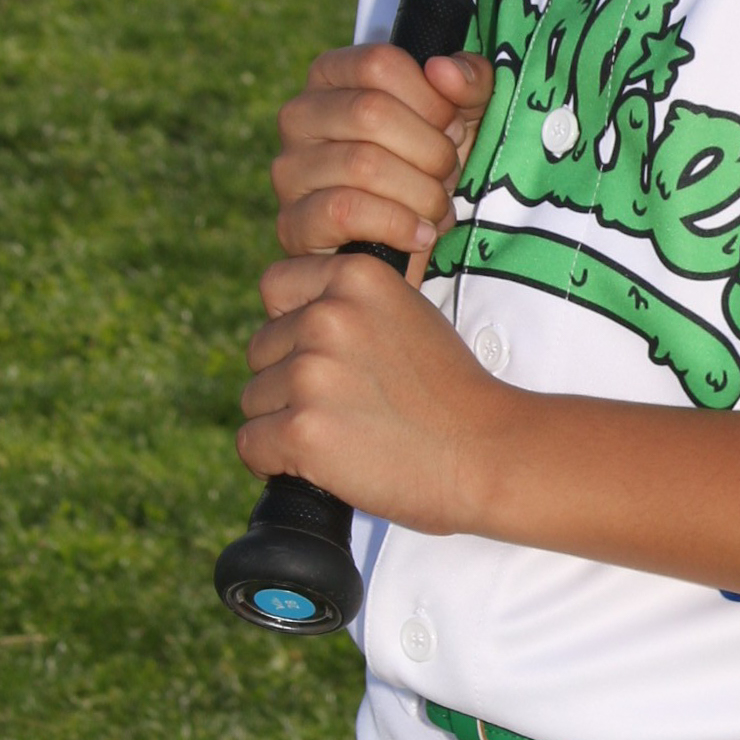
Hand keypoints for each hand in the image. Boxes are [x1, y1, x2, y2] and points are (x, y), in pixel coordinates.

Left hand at [236, 248, 505, 529]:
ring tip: (346, 434)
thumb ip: (352, 305)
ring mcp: (311, 373)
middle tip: (348, 405)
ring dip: (286, 422)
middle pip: (260, 350)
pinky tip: (325, 464)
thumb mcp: (408, 314)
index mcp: (357, 276)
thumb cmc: (450, 394)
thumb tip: (294, 316)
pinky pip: (251, 446)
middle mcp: (328, 316)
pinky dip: (277, 463)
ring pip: (254, 400)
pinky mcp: (302, 430)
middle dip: (288, 380)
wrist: (487, 453)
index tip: (326, 355)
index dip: (293, 327)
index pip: (276, 287)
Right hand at [271, 43, 494, 280]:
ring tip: (438, 208)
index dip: (430, 98)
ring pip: (362, 164)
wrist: (410, 244)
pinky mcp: (293, 223)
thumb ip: (469, 82)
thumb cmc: (429, 166)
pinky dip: (398, 225)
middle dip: (430, 150)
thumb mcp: (463, 117)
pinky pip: (345, 212)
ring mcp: (290, 169)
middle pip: (370, 112)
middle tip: (449, 175)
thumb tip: (443, 69)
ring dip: (420, 192)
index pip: (379, 63)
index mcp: (332, 75)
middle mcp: (299, 115)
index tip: (453, 127)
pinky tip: (420, 235)